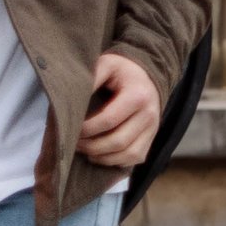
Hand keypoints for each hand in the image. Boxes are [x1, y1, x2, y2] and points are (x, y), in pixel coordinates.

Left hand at [76, 50, 160, 171]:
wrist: (145, 76)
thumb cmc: (121, 71)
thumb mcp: (106, 64)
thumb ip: (92, 77)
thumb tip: (73, 96)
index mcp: (138, 96)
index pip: (109, 120)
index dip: (87, 129)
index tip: (72, 129)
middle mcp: (149, 115)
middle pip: (117, 142)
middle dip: (91, 146)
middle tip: (74, 143)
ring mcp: (153, 129)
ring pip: (127, 155)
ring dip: (102, 157)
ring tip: (84, 150)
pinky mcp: (151, 139)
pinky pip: (134, 158)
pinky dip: (115, 161)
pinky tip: (99, 155)